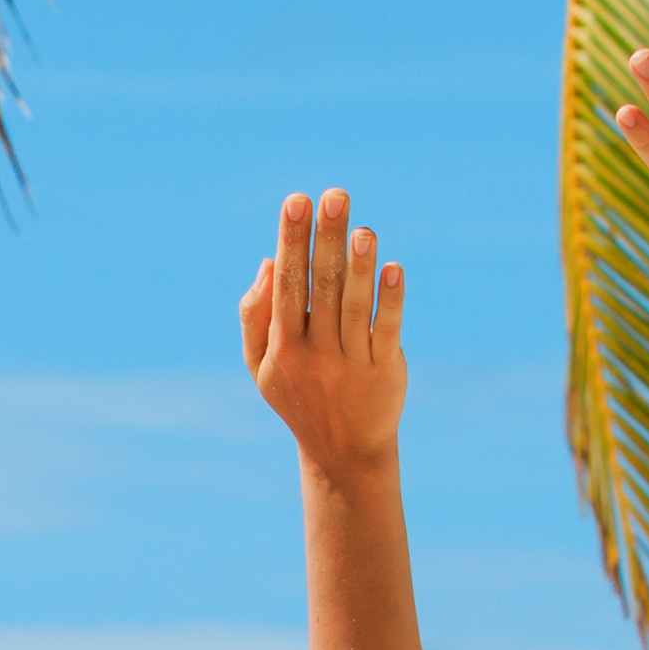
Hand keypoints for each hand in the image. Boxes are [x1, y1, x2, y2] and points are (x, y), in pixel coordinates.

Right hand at [235, 188, 403, 477]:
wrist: (342, 453)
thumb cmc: (298, 395)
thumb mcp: (260, 365)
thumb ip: (254, 315)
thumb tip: (269, 262)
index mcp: (281, 345)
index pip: (288, 283)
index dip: (292, 241)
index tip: (297, 201)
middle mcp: (314, 352)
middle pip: (322, 286)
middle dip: (326, 239)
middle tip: (334, 196)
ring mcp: (350, 363)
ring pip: (354, 307)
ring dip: (360, 266)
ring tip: (364, 229)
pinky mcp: (383, 372)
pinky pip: (387, 331)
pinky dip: (392, 301)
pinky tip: (394, 269)